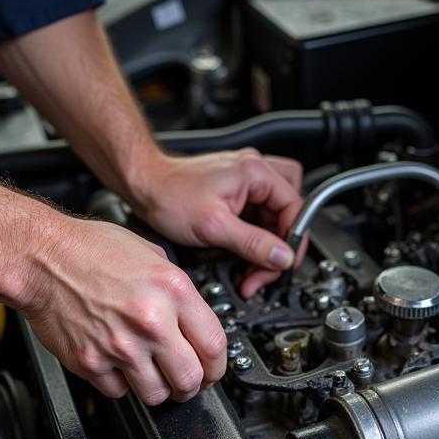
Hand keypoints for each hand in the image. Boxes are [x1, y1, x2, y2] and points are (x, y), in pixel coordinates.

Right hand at [19, 216, 226, 404]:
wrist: (40, 257)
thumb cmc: (89, 249)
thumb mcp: (151, 253)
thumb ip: (177, 289)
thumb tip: (193, 317)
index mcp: (172, 290)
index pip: (215, 345)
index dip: (218, 365)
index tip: (213, 368)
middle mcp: (150, 320)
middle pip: (190, 379)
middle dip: (193, 385)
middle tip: (187, 380)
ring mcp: (120, 345)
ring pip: (156, 394)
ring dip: (159, 389)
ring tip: (152, 374)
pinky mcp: (91, 362)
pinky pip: (119, 392)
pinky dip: (122, 384)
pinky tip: (119, 364)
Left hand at [130, 150, 304, 296]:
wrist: (143, 185)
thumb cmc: (169, 195)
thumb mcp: (215, 226)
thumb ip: (253, 243)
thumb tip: (282, 258)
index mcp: (256, 172)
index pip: (295, 209)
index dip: (292, 241)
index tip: (281, 264)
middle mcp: (255, 169)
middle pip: (288, 212)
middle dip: (278, 244)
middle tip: (264, 268)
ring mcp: (245, 178)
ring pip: (276, 214)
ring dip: (269, 239)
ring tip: (254, 260)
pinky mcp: (235, 189)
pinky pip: (259, 213)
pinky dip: (255, 233)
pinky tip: (242, 248)